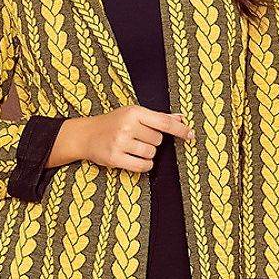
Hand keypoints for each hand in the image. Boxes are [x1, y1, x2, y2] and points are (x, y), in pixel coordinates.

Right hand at [62, 105, 194, 174]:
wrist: (86, 135)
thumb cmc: (113, 123)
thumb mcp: (134, 114)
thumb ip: (158, 117)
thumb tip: (181, 118)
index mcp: (134, 112)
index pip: (164, 122)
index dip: (180, 129)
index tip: (191, 135)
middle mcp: (127, 126)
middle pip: (158, 141)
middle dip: (152, 142)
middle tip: (137, 138)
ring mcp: (120, 142)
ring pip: (151, 154)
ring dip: (147, 154)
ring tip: (133, 148)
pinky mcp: (115, 158)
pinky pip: (142, 166)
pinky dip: (144, 165)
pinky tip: (135, 159)